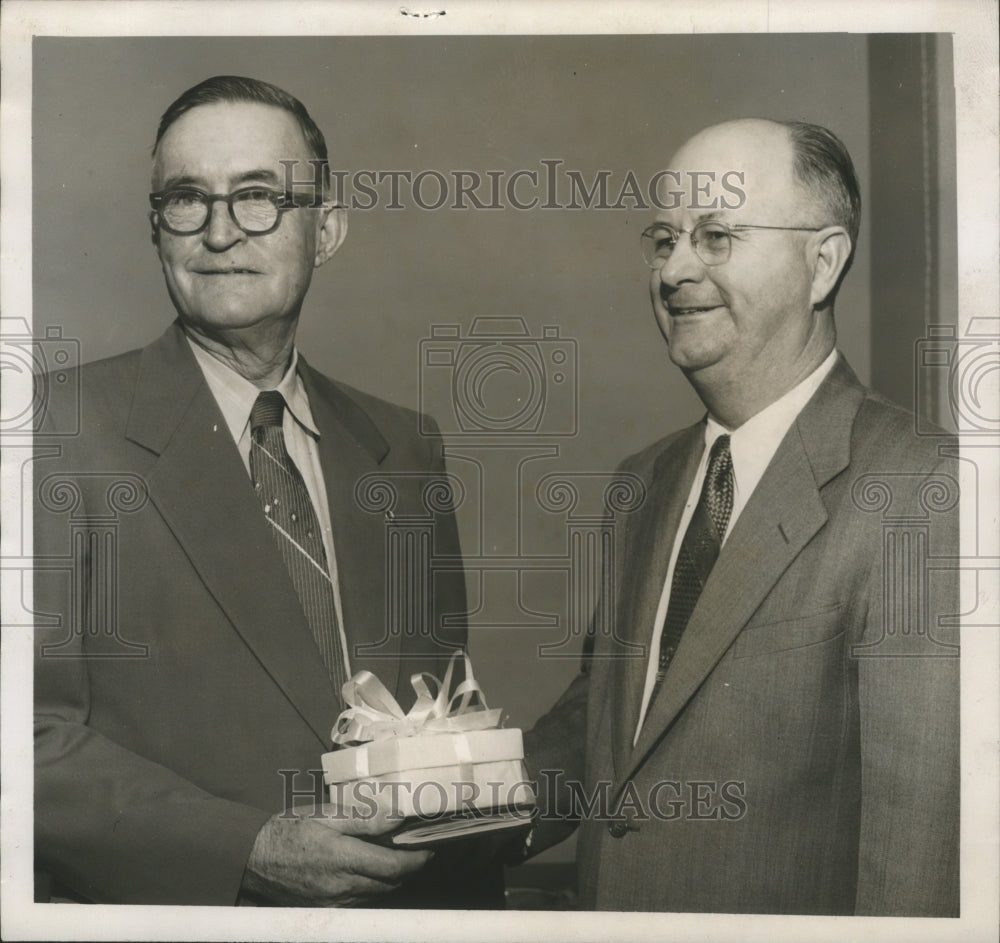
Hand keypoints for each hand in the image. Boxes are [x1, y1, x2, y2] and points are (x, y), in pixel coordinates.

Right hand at [240, 803, 431, 905]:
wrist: (254, 858)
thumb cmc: (289, 830)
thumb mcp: (326, 814)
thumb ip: (364, 818)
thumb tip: (396, 816)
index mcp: (343, 859)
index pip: (395, 868)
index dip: (417, 860)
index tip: (429, 848)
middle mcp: (341, 887)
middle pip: (391, 884)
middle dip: (409, 869)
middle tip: (416, 849)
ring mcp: (334, 902)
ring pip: (378, 894)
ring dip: (391, 878)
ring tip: (395, 856)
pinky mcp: (326, 909)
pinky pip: (360, 901)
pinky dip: (372, 886)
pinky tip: (369, 869)